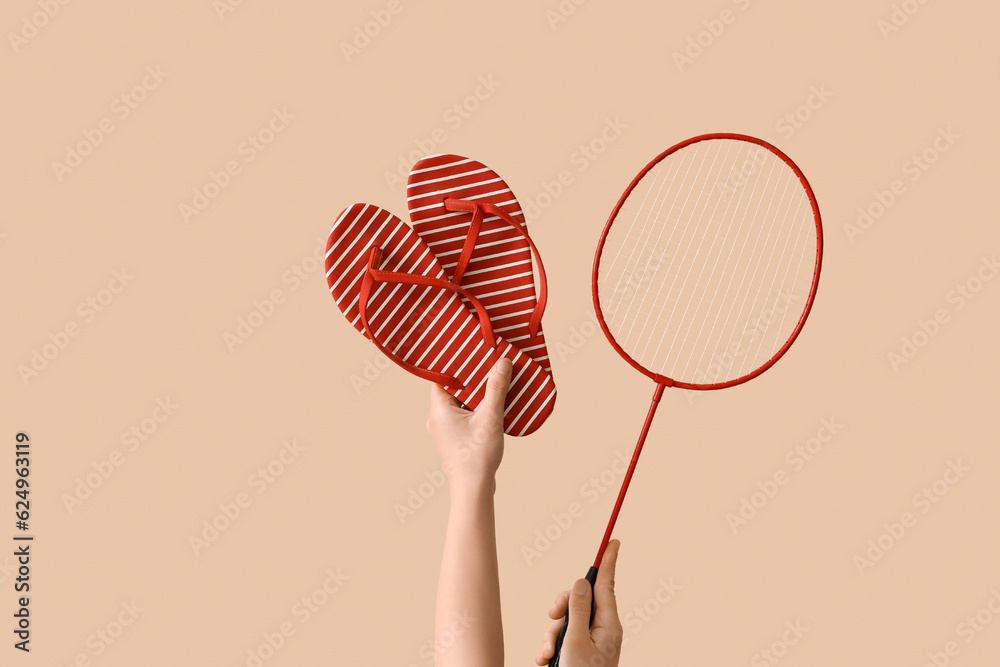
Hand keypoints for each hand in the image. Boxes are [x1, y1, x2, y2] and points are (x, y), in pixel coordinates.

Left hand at [426, 358, 510, 492]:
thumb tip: (502, 363)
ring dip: (478, 394)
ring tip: (495, 381)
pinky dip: (479, 408)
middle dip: (473, 377)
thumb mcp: (490, 418)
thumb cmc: (476, 456)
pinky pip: (466, 415)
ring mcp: (446, 429)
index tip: (471, 351)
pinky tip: (495, 404)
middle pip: (454, 388)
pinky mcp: (456, 438)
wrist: (473, 490)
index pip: (442, 376)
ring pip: (462, 402)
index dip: (456, 363)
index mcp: (438, 409)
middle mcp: (437, 417)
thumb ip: (496, 389)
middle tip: (489, 363)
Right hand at [537, 540, 623, 666]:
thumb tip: (580, 583)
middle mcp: (603, 631)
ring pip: (567, 620)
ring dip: (552, 634)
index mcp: (609, 626)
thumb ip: (577, 609)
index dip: (609, 561)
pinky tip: (547, 661)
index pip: (607, 585)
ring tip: (548, 655)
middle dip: (561, 608)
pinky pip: (563, 637)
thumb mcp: (575, 642)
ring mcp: (592, 642)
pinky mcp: (581, 652)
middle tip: (551, 617)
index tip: (614, 541)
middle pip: (580, 600)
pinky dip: (552, 646)